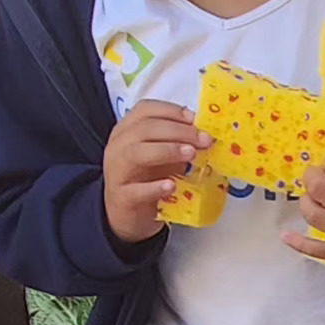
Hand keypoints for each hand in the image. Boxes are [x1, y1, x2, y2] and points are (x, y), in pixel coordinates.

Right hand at [101, 98, 204, 244]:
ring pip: (135, 153)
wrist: (128, 214)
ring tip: (191, 154)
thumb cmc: (148, 179)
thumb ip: (180, 142)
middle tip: (204, 139)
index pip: (144, 110)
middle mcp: (118, 147)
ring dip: (166, 150)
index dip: (171, 111)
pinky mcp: (122, 197)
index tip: (195, 119)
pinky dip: (154, 187)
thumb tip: (207, 134)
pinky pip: (135, 190)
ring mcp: (117, 171)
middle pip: (144, 129)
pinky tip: (171, 185)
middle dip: (178, 131)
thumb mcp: (164, 156)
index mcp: (127, 131)